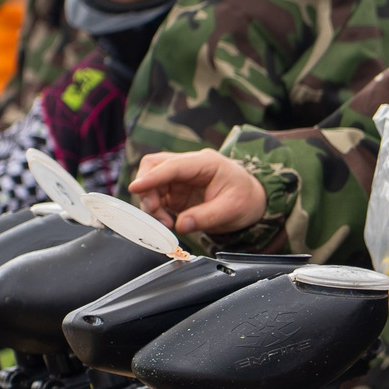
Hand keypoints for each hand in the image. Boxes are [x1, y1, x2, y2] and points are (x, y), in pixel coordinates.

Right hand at [131, 149, 265, 236]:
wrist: (252, 201)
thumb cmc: (245, 199)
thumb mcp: (232, 209)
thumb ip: (206, 217)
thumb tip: (181, 225)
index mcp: (205, 162)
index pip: (172, 166)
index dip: (152, 177)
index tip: (135, 188)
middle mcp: (189, 166)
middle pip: (154, 166)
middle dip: (147, 189)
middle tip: (156, 212)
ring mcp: (180, 178)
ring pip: (151, 182)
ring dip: (150, 203)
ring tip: (166, 222)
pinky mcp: (176, 192)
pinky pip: (156, 196)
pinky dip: (155, 210)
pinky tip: (167, 221)